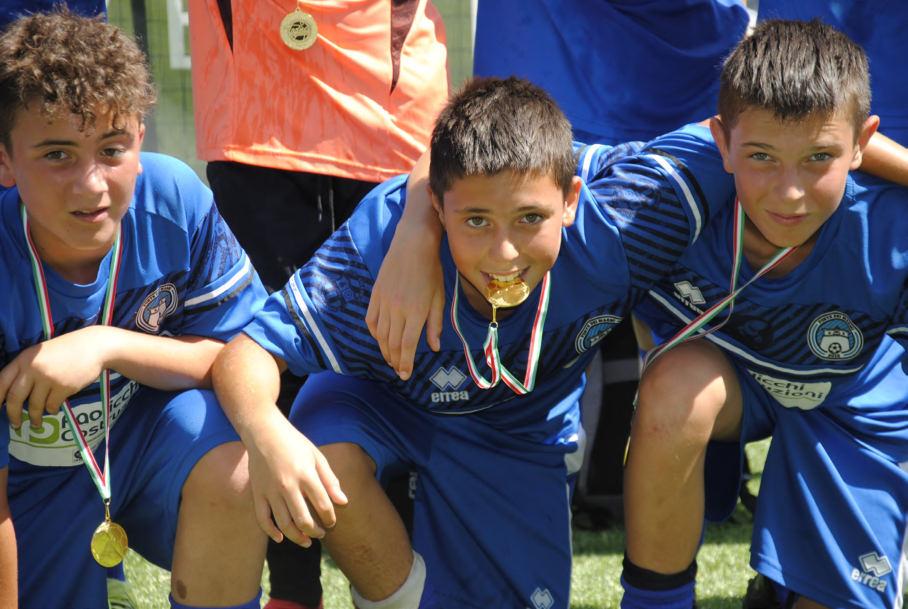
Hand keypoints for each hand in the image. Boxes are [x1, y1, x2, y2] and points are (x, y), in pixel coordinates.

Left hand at [0, 326, 107, 428]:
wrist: (94, 346)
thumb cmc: (66, 350)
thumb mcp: (41, 354)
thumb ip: (26, 369)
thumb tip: (12, 395)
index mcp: (24, 359)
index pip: (1, 382)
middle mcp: (33, 369)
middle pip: (14, 398)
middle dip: (12, 415)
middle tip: (15, 425)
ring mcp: (48, 378)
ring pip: (34, 405)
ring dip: (34, 417)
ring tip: (36, 423)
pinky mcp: (63, 387)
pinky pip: (52, 405)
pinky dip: (52, 410)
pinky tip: (53, 409)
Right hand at [245, 412, 346, 546]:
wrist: (264, 432)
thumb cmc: (295, 443)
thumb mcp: (317, 457)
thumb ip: (330, 480)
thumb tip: (343, 503)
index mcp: (306, 475)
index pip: (323, 505)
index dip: (330, 518)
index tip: (332, 523)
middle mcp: (288, 485)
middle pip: (304, 520)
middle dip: (315, 532)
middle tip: (321, 534)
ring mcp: (271, 491)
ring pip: (284, 524)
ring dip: (297, 537)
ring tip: (306, 541)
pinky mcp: (257, 493)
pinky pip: (263, 519)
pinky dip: (271, 532)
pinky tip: (280, 538)